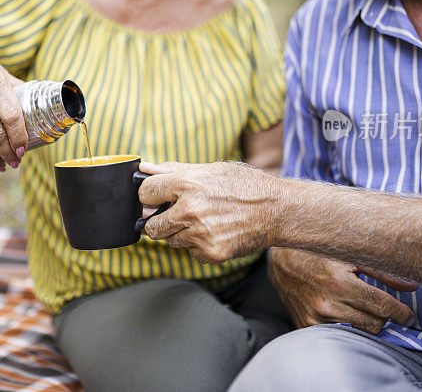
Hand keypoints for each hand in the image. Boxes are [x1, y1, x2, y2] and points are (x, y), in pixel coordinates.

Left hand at [138, 161, 274, 262]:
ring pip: (171, 240)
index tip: (156, 198)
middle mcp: (190, 210)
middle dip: (160, 220)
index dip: (150, 196)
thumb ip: (173, 170)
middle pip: (151, 226)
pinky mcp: (210, 253)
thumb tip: (144, 169)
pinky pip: (190, 252)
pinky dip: (198, 245)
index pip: (145, 193)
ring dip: (181, 233)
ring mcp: (200, 234)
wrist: (278, 210)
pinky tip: (216, 232)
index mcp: (187, 184)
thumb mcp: (211, 169)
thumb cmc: (245, 185)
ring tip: (205, 220)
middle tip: (179, 214)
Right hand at [268, 247, 417, 334]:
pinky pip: (341, 334)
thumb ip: (383, 272)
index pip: (383, 307)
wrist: (281, 261)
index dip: (401, 312)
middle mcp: (326, 303)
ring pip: (360, 332)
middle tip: (384, 307)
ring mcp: (315, 318)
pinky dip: (349, 326)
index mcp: (339, 282)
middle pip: (375, 323)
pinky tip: (347, 314)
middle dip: (384, 316)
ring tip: (364, 308)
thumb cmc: (318, 253)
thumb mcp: (350, 255)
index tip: (408, 315)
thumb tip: (413, 286)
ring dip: (368, 322)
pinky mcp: (307, 326)